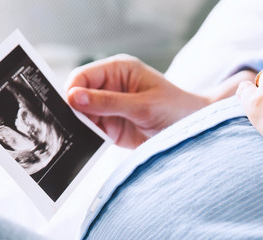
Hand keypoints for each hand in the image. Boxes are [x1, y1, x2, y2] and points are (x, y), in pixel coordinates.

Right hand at [66, 54, 210, 147]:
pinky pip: (91, 132)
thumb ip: (109, 102)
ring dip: (79, 126)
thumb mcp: (143, 105)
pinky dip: (87, 138)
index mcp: (118, 70)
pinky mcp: (112, 127)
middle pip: (78, 96)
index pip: (83, 76)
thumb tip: (74, 97)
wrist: (193, 131)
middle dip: (73, 110)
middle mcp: (110, 86)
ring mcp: (109, 108)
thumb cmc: (176, 109)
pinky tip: (87, 145)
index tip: (69, 107)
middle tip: (70, 126)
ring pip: (81, 115)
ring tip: (80, 137)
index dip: (72, 90)